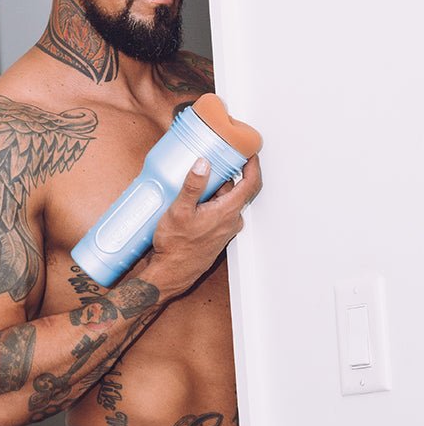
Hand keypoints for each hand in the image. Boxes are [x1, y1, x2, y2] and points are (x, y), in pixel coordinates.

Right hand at [147, 154, 261, 298]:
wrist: (171, 272)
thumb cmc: (176, 246)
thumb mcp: (180, 210)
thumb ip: (193, 185)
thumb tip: (202, 164)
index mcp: (227, 212)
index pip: (251, 184)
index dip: (253, 165)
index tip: (250, 153)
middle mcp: (230, 221)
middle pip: (235, 190)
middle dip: (223, 175)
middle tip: (208, 163)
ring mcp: (224, 229)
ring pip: (225, 201)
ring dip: (213, 190)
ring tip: (193, 185)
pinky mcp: (216, 234)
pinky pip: (219, 211)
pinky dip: (210, 202)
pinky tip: (191, 203)